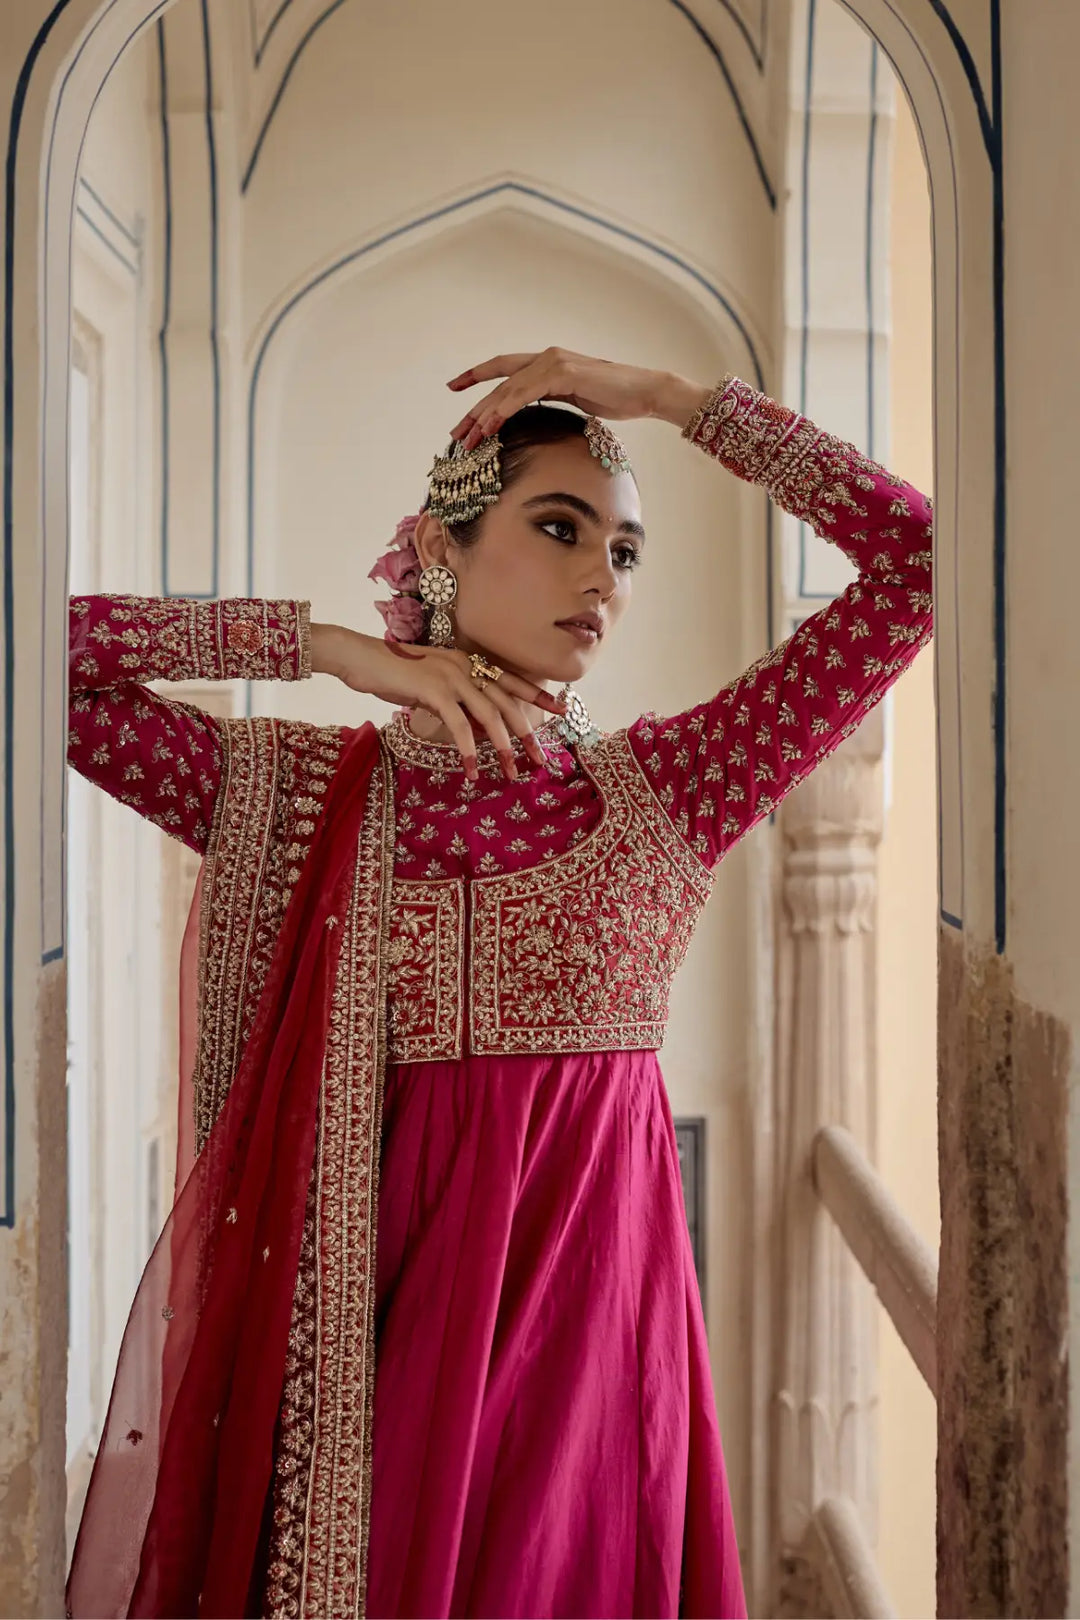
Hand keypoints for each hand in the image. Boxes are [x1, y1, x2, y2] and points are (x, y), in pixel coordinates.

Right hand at [311, 624, 563, 780]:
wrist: (360, 658)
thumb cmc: (392, 673)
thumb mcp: (430, 685)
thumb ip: (455, 700)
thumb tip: (475, 727)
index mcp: (467, 662)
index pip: (509, 679)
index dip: (536, 694)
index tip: (561, 708)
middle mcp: (465, 666)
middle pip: (507, 702)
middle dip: (527, 732)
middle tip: (542, 759)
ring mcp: (451, 677)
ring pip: (489, 716)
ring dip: (503, 747)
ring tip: (512, 772)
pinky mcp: (433, 691)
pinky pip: (459, 726)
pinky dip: (468, 751)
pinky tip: (472, 771)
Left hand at [446, 347, 710, 450]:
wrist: (646, 392)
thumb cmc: (617, 399)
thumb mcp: (576, 402)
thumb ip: (552, 401)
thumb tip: (534, 420)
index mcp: (547, 364)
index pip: (504, 368)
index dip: (477, 375)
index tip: (454, 386)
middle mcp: (546, 358)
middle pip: (499, 382)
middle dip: (475, 408)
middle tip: (456, 432)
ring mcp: (553, 362)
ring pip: (507, 389)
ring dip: (484, 414)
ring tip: (467, 437)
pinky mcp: (562, 373)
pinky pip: (525, 392)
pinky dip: (505, 410)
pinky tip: (491, 426)